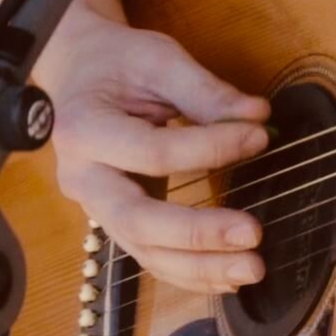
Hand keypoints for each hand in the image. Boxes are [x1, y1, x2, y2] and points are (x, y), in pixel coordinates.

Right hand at [39, 0, 272, 292]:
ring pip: (144, 251)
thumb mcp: (157, 58)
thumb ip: (205, 90)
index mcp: (84, 130)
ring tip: (251, 269)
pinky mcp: (114, 220)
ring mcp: (93, 208)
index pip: (153, 151)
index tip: (258, 135)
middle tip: (253, 233)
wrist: (77, 71)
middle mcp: (82, 179)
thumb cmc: (116, 61)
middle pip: (139, 222)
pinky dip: (188, 271)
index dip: (210, 147)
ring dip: (200, 267)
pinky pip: (149, 255)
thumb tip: (258, 117)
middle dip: (199, 234)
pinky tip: (226, 277)